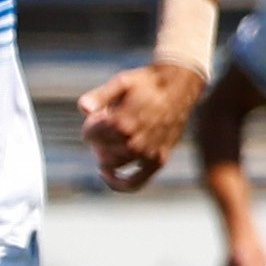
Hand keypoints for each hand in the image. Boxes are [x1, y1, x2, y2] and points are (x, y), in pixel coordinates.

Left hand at [78, 61, 205, 191]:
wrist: (182, 87)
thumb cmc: (150, 83)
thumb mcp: (122, 82)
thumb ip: (100, 95)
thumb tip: (83, 109)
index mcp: (123, 122)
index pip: (90, 134)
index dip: (91, 124)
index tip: (101, 113)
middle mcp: (135, 141)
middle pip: (100, 150)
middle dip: (99, 139)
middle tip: (108, 125)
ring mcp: (147, 153)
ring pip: (114, 165)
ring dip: (107, 154)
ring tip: (114, 140)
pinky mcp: (159, 160)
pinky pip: (136, 182)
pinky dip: (120, 184)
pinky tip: (108, 177)